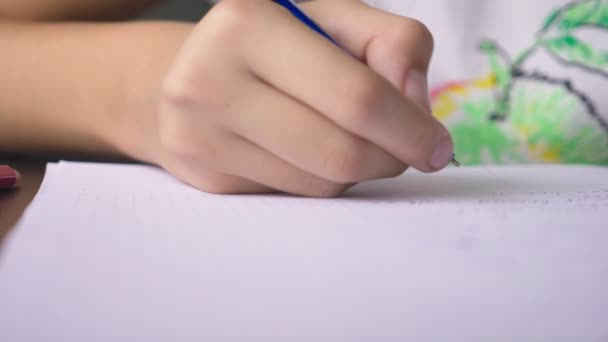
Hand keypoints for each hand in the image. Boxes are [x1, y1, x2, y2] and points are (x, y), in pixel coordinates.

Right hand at [154, 0, 452, 196]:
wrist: (185, 73)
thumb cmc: (272, 41)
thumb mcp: (332, 17)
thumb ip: (391, 42)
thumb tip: (416, 103)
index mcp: (248, 22)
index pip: (356, 96)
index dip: (410, 128)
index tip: (438, 146)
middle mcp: (210, 79)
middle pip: (340, 152)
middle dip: (390, 158)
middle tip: (405, 150)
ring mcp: (200, 134)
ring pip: (320, 184)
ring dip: (356, 169)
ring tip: (347, 137)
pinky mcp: (203, 175)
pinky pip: (293, 196)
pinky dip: (319, 179)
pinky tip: (308, 151)